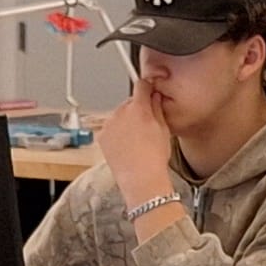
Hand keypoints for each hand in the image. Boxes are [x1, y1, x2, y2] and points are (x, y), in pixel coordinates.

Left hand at [94, 79, 175, 208]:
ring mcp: (109, 124)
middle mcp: (121, 113)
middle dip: (137, 109)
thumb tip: (155, 98)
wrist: (140, 179)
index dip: (147, 87)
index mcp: (139, 108)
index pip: (141, 86)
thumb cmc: (153, 158)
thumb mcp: (164, 129)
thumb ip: (157, 109)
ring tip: (136, 140)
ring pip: (119, 115)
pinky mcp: (102, 136)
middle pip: (129, 102)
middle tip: (146, 126)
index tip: (148, 90)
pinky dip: (116, 133)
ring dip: (126, 121)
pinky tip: (126, 145)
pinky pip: (110, 128)